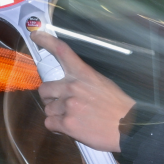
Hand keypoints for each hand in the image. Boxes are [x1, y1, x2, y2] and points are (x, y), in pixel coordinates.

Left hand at [32, 31, 135, 152]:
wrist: (128, 127)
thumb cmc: (118, 107)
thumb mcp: (103, 83)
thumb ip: (83, 81)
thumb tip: (68, 85)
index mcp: (83, 74)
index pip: (62, 51)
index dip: (46, 41)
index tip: (36, 36)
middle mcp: (72, 87)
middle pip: (44, 88)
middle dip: (49, 97)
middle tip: (60, 103)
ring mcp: (68, 105)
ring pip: (47, 109)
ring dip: (56, 114)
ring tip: (72, 118)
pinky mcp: (66, 123)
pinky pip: (49, 123)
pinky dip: (56, 126)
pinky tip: (68, 127)